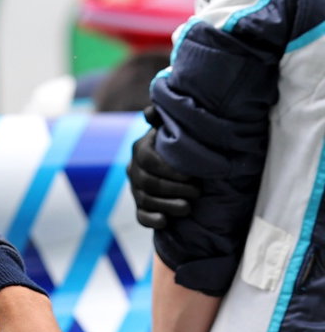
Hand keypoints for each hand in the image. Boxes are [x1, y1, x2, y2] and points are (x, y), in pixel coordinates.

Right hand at [129, 106, 200, 228]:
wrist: (179, 164)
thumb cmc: (178, 144)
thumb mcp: (171, 129)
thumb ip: (163, 119)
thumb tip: (152, 110)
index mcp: (140, 149)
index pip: (149, 160)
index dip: (170, 170)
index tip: (192, 175)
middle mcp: (134, 169)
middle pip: (148, 182)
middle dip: (174, 189)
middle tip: (197, 192)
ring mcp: (136, 189)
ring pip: (145, 200)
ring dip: (167, 205)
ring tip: (188, 208)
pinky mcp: (141, 207)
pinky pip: (141, 216)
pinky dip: (152, 219)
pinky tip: (165, 221)